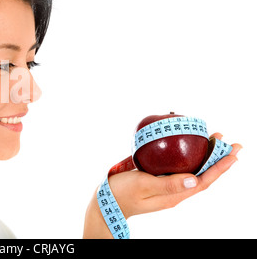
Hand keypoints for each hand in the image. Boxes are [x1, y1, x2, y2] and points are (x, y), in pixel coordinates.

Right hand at [83, 132, 241, 237]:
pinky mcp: (158, 178)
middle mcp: (174, 190)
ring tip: (213, 140)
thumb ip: (167, 184)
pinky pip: (179, 167)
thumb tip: (194, 179)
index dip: (220, 167)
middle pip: (202, 174)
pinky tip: (186, 146)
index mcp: (174, 194)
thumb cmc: (123, 193)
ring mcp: (167, 184)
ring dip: (205, 155)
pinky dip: (188, 156)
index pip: (204, 180)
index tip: (233, 153)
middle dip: (218, 159)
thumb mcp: (143, 186)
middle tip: (230, 142)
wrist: (107, 200)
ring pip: (192, 169)